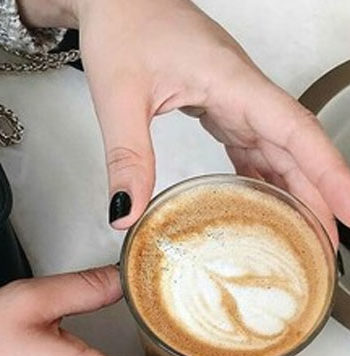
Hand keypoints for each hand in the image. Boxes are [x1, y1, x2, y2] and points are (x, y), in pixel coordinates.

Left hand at [21, 0, 349, 243]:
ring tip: (305, 231)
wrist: (118, 0)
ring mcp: (234, 99)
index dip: (329, 173)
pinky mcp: (220, 105)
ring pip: (278, 150)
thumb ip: (128, 157)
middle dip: (317, 197)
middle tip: (327, 243)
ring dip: (296, 190)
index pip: (296, 132)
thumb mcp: (120, 96)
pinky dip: (264, 175)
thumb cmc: (125, 25)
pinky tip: (266, 199)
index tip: (349, 210)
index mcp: (233, 83)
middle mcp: (243, 92)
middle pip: (296, 150)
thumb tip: (126, 211)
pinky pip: (253, 145)